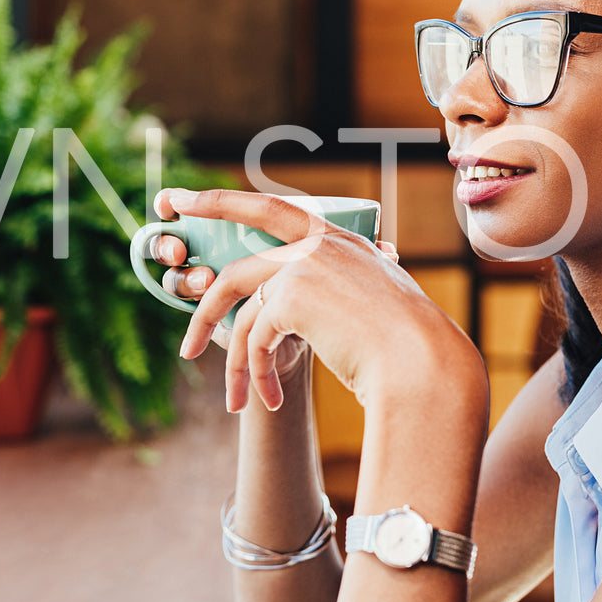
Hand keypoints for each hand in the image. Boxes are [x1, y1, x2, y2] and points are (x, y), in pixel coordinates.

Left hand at [155, 188, 465, 413]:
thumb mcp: (375, 305)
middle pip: (236, 271)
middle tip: (186, 348)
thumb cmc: (408, 347)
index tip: (179, 199)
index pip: (268, 207)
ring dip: (234, 365)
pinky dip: (256, 374)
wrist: (423, 364)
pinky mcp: (293, 297)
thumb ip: (337, 295)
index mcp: (339, 239)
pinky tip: (268, 399)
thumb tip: (295, 308)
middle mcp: (317, 245)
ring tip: (235, 401)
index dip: (217, 201)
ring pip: (242, 314)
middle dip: (202, 309)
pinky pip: (256, 340)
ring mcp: (303, 267)